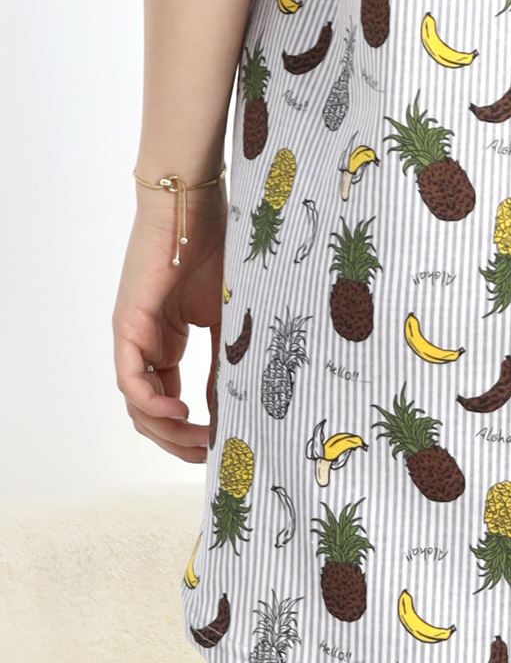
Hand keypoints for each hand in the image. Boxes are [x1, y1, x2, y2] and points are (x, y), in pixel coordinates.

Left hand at [113, 184, 226, 462]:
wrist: (195, 206)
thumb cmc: (216, 248)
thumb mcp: (226, 317)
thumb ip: (223, 360)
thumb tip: (229, 406)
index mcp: (165, 344)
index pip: (168, 403)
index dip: (191, 432)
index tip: (221, 447)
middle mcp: (143, 346)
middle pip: (149, 414)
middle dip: (179, 443)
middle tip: (211, 456)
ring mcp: (133, 337)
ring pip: (137, 405)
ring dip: (167, 432)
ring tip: (201, 442)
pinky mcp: (127, 325)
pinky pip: (131, 379)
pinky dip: (152, 404)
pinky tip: (181, 415)